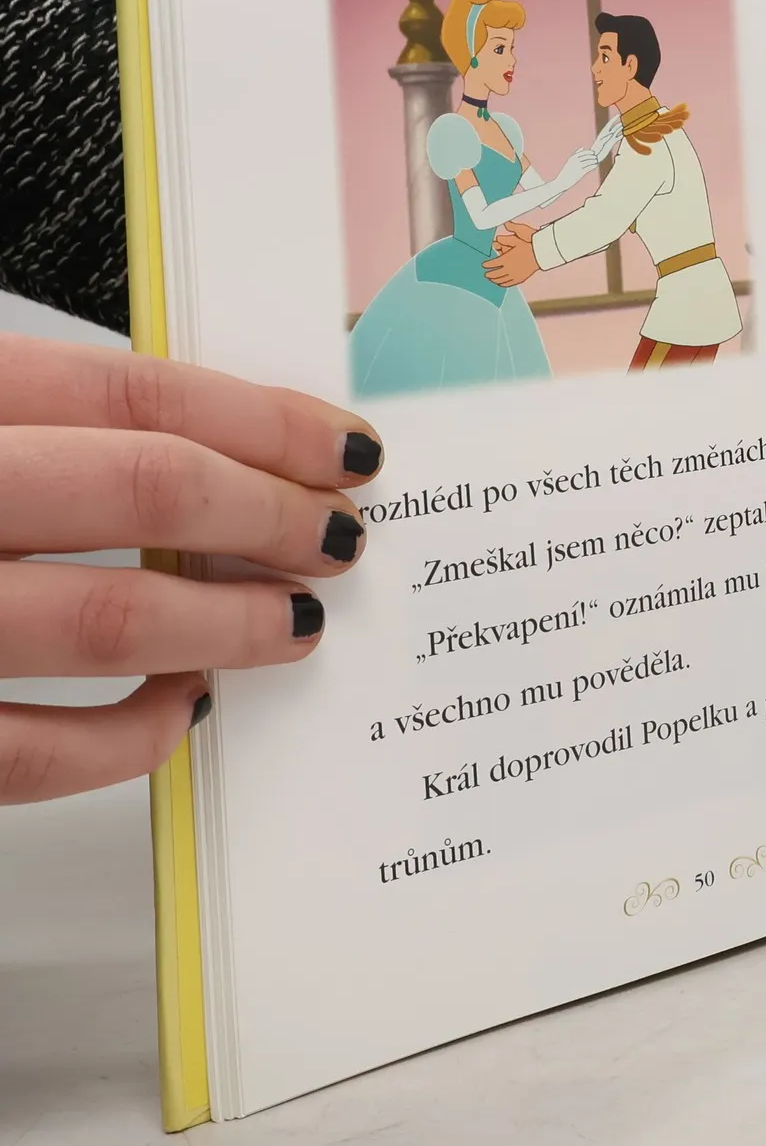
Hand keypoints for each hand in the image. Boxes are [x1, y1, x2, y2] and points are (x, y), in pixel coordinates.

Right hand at [0, 335, 379, 802]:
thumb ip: (63, 431)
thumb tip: (224, 453)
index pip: (142, 395)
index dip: (270, 424)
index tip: (347, 453)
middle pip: (151, 490)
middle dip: (275, 516)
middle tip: (340, 539)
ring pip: (112, 620)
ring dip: (233, 624)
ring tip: (299, 622)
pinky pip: (39, 750)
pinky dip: (132, 734)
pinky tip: (187, 709)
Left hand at [486, 220, 539, 286]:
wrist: (543, 255)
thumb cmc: (532, 245)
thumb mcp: (521, 235)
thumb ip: (512, 229)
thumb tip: (506, 224)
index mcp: (505, 258)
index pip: (492, 264)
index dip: (486, 265)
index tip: (483, 265)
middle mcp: (508, 268)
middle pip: (494, 274)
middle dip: (489, 274)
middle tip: (485, 274)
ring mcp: (514, 275)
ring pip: (501, 280)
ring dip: (494, 280)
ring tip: (491, 279)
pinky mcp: (520, 279)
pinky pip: (509, 283)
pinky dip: (503, 284)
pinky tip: (501, 283)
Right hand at [558, 147, 598, 188]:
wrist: (562, 181)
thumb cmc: (567, 171)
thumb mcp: (570, 161)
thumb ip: (576, 154)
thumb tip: (582, 148)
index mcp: (572, 158)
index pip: (583, 152)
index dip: (589, 152)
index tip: (593, 152)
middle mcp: (575, 161)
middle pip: (587, 156)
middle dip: (593, 156)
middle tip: (596, 157)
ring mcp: (578, 166)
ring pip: (589, 161)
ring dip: (594, 161)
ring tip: (597, 161)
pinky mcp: (581, 172)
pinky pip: (589, 167)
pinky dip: (593, 165)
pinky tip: (596, 165)